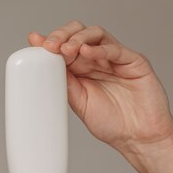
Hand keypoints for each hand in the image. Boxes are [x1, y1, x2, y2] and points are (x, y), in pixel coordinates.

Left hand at [29, 20, 172, 153]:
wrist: (137, 138)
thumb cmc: (111, 123)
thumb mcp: (79, 103)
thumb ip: (65, 84)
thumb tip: (45, 68)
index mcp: (81, 69)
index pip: (64, 46)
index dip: (50, 42)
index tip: (35, 41)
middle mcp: (97, 60)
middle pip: (78, 34)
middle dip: (61, 35)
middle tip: (50, 46)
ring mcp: (116, 59)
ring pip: (96, 35)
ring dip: (78, 38)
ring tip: (66, 49)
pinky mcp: (135, 62)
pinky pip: (116, 49)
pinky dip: (99, 49)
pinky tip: (86, 52)